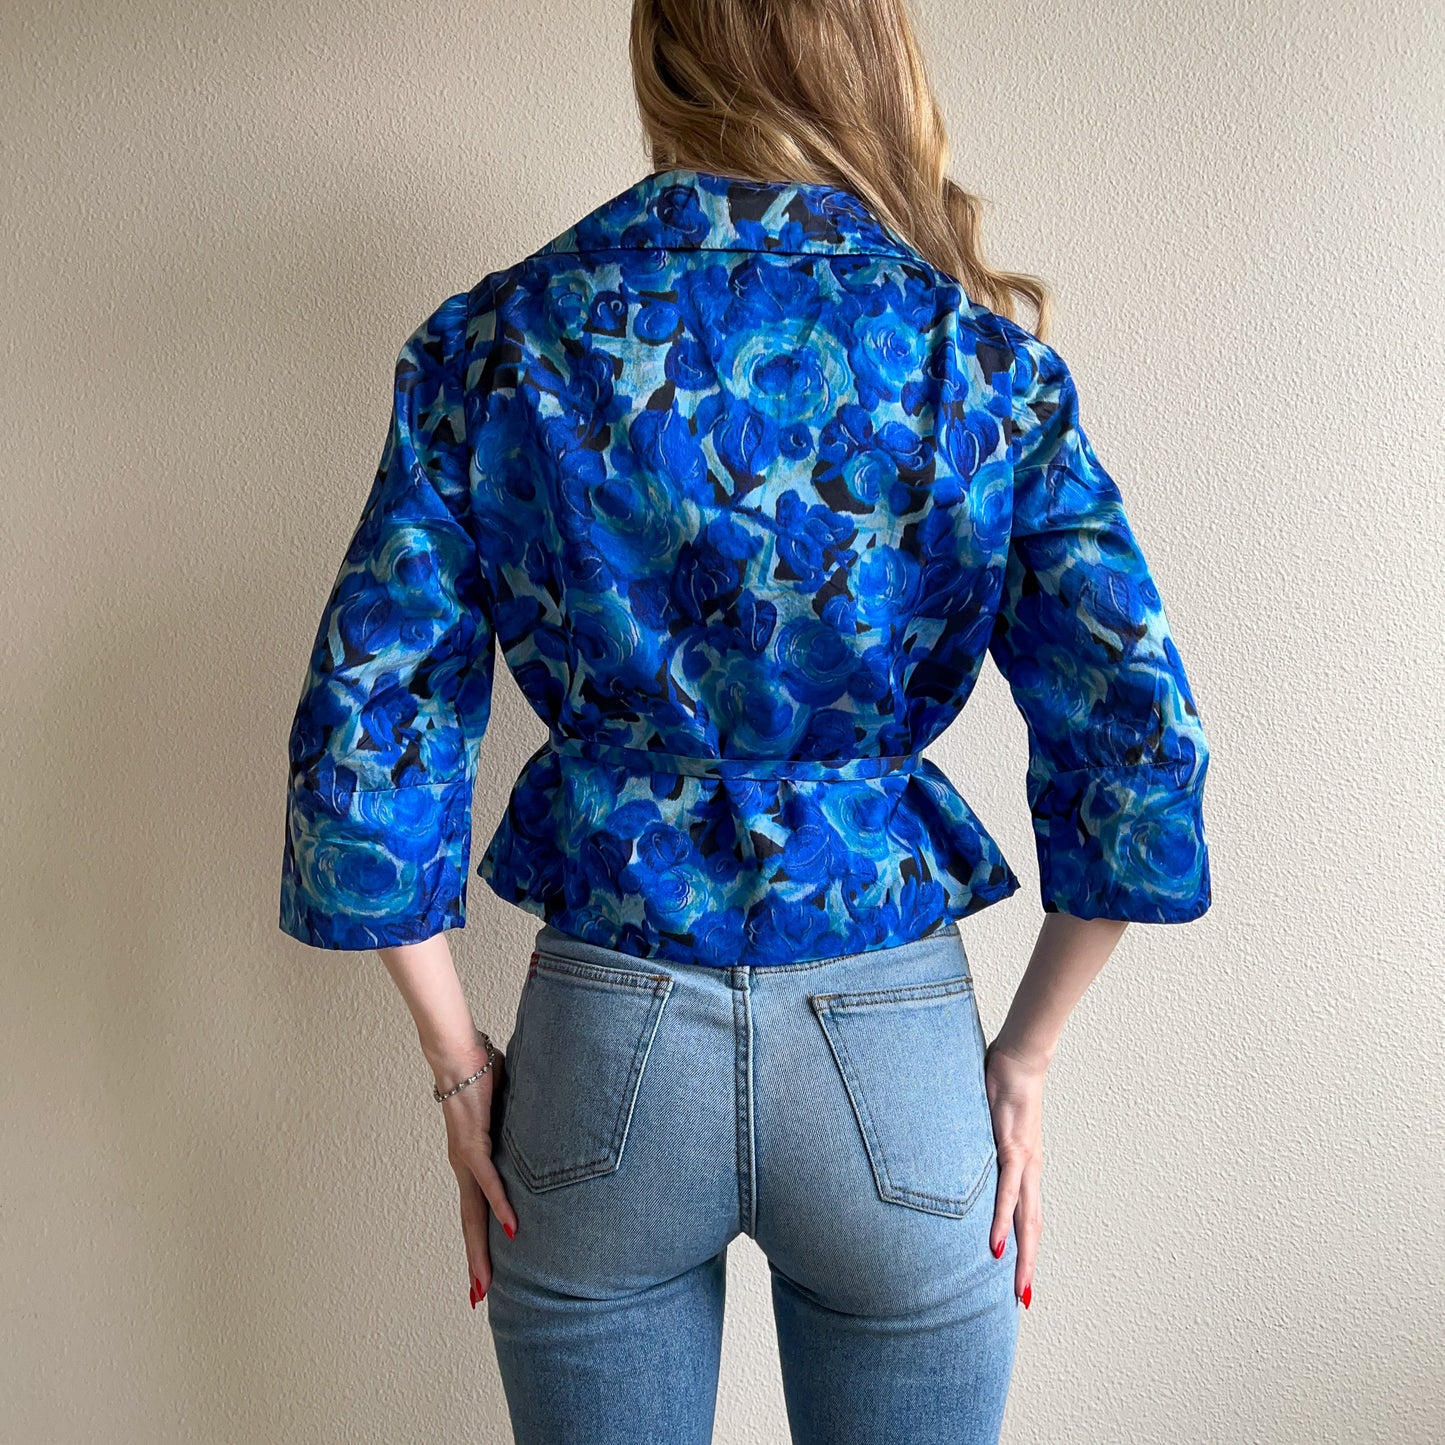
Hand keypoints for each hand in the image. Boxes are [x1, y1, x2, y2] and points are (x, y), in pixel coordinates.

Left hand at [432, 1032, 518, 1307]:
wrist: (457, 1053)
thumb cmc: (478, 1072)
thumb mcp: (503, 1107)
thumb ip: (515, 1123)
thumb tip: (538, 1123)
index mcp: (470, 1160)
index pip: (475, 1208)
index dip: (480, 1240)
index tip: (483, 1272)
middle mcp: (464, 1166)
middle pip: (470, 1223)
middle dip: (476, 1262)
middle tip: (478, 1297)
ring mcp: (466, 1158)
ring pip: (474, 1213)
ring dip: (480, 1250)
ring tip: (484, 1283)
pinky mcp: (474, 1143)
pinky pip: (489, 1181)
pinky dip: (501, 1205)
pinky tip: (511, 1228)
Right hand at [984, 1036, 1048, 1308]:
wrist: (1020, 1058)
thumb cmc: (1003, 1084)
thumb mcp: (989, 1121)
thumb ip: (979, 1140)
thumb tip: (960, 1149)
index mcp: (1024, 1166)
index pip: (1027, 1213)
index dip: (1025, 1246)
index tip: (1020, 1276)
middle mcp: (1029, 1169)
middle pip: (1032, 1226)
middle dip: (1027, 1265)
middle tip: (1022, 1300)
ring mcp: (1023, 1161)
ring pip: (1025, 1217)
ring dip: (1021, 1254)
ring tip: (1016, 1286)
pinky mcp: (1012, 1147)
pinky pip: (1005, 1191)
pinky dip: (1000, 1219)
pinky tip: (994, 1243)